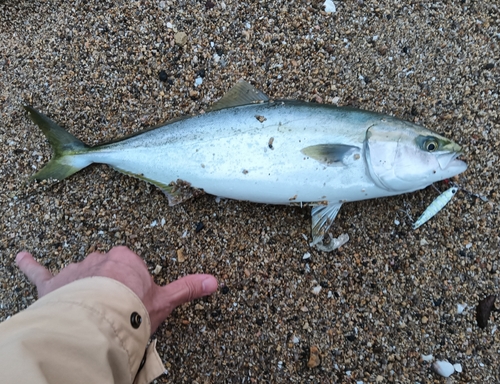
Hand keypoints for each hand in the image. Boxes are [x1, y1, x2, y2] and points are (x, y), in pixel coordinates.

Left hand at [15, 246, 217, 333]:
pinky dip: (30, 265)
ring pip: (78, 274)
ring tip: (85, 308)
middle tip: (112, 310)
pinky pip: (39, 271)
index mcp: (126, 259)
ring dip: (80, 286)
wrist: (99, 320)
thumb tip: (215, 281)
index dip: (130, 287)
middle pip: (104, 270)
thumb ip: (188, 288)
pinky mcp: (52, 283)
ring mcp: (75, 270)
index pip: (129, 267)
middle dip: (106, 286)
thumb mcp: (165, 301)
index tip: (132, 303)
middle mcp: (100, 259)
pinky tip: (20, 257)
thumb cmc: (133, 309)